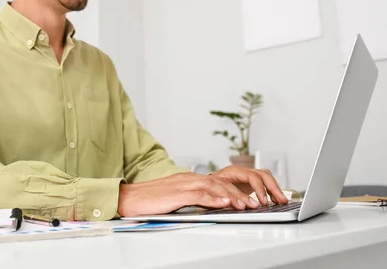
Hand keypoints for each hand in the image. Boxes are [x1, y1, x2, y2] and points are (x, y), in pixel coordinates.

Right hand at [117, 166, 288, 216]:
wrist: (129, 198)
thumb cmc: (150, 201)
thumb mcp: (177, 199)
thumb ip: (194, 200)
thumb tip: (211, 207)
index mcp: (190, 179)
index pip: (219, 182)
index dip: (237, 190)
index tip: (252, 200)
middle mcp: (189, 178)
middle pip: (221, 182)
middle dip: (241, 193)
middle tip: (257, 203)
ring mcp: (183, 184)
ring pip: (214, 187)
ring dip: (233, 196)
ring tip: (247, 205)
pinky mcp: (176, 193)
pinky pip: (199, 194)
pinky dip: (214, 199)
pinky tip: (225, 203)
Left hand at [209, 165, 288, 207]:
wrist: (202, 184)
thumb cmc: (206, 188)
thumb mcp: (214, 192)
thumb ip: (227, 198)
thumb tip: (241, 206)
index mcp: (232, 172)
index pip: (251, 177)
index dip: (259, 189)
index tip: (264, 202)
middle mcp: (241, 171)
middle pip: (262, 174)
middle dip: (273, 188)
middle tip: (280, 201)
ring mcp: (246, 174)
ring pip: (265, 177)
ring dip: (275, 188)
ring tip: (281, 201)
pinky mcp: (249, 181)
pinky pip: (264, 182)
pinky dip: (271, 190)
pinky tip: (275, 199)